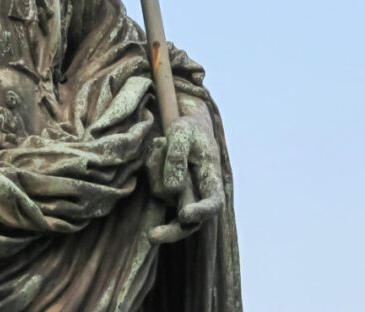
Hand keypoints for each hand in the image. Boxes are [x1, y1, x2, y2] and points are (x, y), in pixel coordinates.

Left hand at [144, 98, 225, 243]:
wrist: (185, 127)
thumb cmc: (189, 129)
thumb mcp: (182, 132)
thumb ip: (178, 156)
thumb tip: (172, 188)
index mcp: (212, 179)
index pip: (213, 202)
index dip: (202, 211)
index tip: (186, 215)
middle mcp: (198, 192)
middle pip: (188, 222)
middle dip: (171, 232)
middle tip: (151, 236)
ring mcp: (181, 194)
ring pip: (164, 194)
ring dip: (156, 169)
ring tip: (161, 142)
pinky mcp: (166, 191)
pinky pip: (153, 185)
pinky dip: (151, 168)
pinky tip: (156, 149)